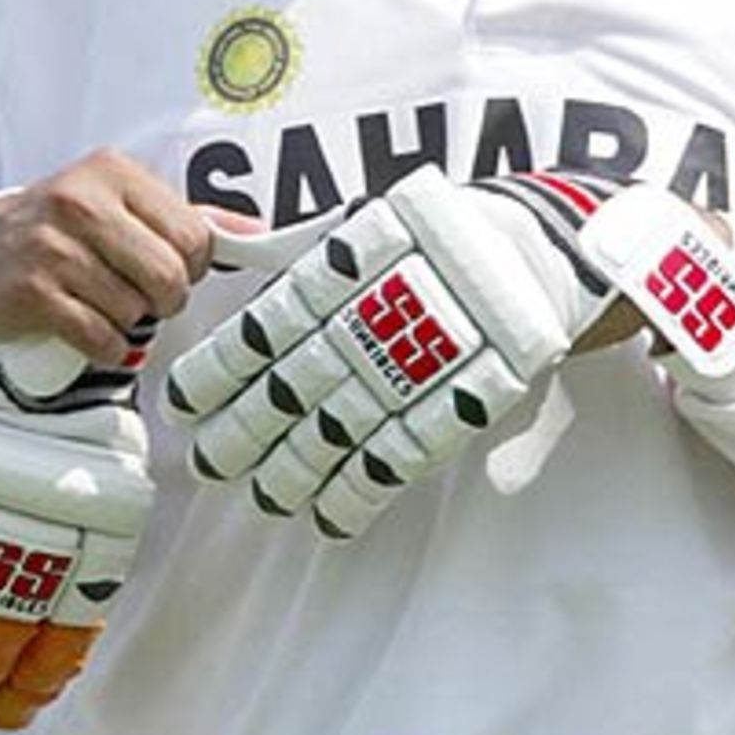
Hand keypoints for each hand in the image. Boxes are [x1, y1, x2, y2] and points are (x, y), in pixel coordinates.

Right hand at [0, 148, 216, 367]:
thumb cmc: (62, 228)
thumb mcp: (123, 203)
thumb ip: (188, 216)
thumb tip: (253, 232)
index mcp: (114, 173)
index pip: (192, 233)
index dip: (195, 264)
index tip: (178, 269)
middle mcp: (82, 203)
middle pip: (169, 274)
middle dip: (168, 298)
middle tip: (149, 296)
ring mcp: (53, 247)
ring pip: (135, 309)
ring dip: (131, 320)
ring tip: (108, 303)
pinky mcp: (32, 291)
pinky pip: (99, 335)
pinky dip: (106, 345)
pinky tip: (92, 329)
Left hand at [163, 164, 647, 538]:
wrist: (548, 245)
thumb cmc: (447, 230)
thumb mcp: (370, 220)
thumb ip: (296, 248)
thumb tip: (225, 245)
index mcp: (354, 263)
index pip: (272, 324)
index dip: (225, 369)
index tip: (187, 400)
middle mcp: (381, 313)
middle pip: (298, 383)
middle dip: (248, 427)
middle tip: (209, 460)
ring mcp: (424, 360)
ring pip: (343, 425)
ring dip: (296, 467)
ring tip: (263, 494)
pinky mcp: (466, 397)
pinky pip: (404, 451)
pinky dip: (362, 488)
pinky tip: (329, 514)